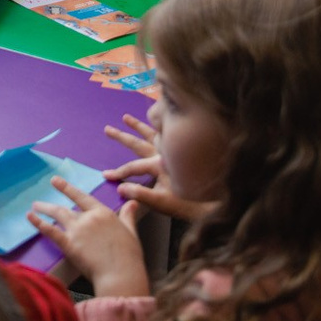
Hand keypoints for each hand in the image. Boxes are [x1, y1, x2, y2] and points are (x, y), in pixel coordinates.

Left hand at [28, 176, 150, 297]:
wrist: (120, 273)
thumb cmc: (129, 256)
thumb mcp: (131, 232)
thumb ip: (128, 216)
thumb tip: (132, 202)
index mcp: (103, 213)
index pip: (82, 197)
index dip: (68, 189)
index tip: (55, 181)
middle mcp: (88, 218)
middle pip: (66, 207)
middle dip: (51, 203)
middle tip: (38, 200)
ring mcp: (77, 230)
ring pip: (57, 215)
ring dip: (44, 210)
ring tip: (34, 207)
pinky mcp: (69, 244)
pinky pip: (51, 231)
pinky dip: (40, 224)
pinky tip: (31, 218)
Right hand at [101, 114, 217, 223]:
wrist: (216, 199)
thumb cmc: (189, 204)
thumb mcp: (162, 203)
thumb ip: (141, 195)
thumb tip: (121, 187)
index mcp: (158, 164)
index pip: (132, 167)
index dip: (118, 173)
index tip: (105, 175)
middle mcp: (164, 152)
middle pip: (138, 143)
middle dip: (121, 137)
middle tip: (107, 129)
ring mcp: (173, 149)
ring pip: (152, 133)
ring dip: (138, 125)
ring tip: (126, 116)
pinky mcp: (182, 150)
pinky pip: (167, 132)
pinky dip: (158, 126)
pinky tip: (156, 124)